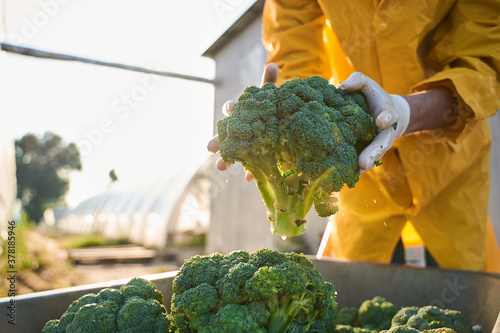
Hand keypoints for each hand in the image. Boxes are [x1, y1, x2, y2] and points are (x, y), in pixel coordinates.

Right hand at [207, 63, 278, 180]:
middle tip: (209, 147)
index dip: (231, 108)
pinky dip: (250, 171)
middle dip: (217, 140)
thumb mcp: (270, 97)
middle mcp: (237, 129)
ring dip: (226, 159)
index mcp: (241, 112)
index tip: (231, 109)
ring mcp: (243, 145)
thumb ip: (268, 82)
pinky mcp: (252, 157)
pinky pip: (249, 165)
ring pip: (231, 152)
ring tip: (221, 167)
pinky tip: (250, 178)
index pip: (232, 108)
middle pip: (224, 133)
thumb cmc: (268, 108)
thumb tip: (273, 64)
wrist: (277, 124)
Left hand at [339, 72, 409, 173]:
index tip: (381, 121)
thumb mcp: (368, 84)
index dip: (387, 118)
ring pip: (372, 158)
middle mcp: (384, 133)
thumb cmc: (373, 97)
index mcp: (387, 113)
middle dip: (373, 154)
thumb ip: (358, 81)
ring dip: (364, 166)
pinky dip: (354, 169)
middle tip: (364, 163)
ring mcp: (376, 145)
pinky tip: (343, 175)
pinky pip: (362, 162)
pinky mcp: (366, 153)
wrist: (382, 114)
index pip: (389, 115)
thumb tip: (342, 87)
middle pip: (381, 145)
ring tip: (354, 173)